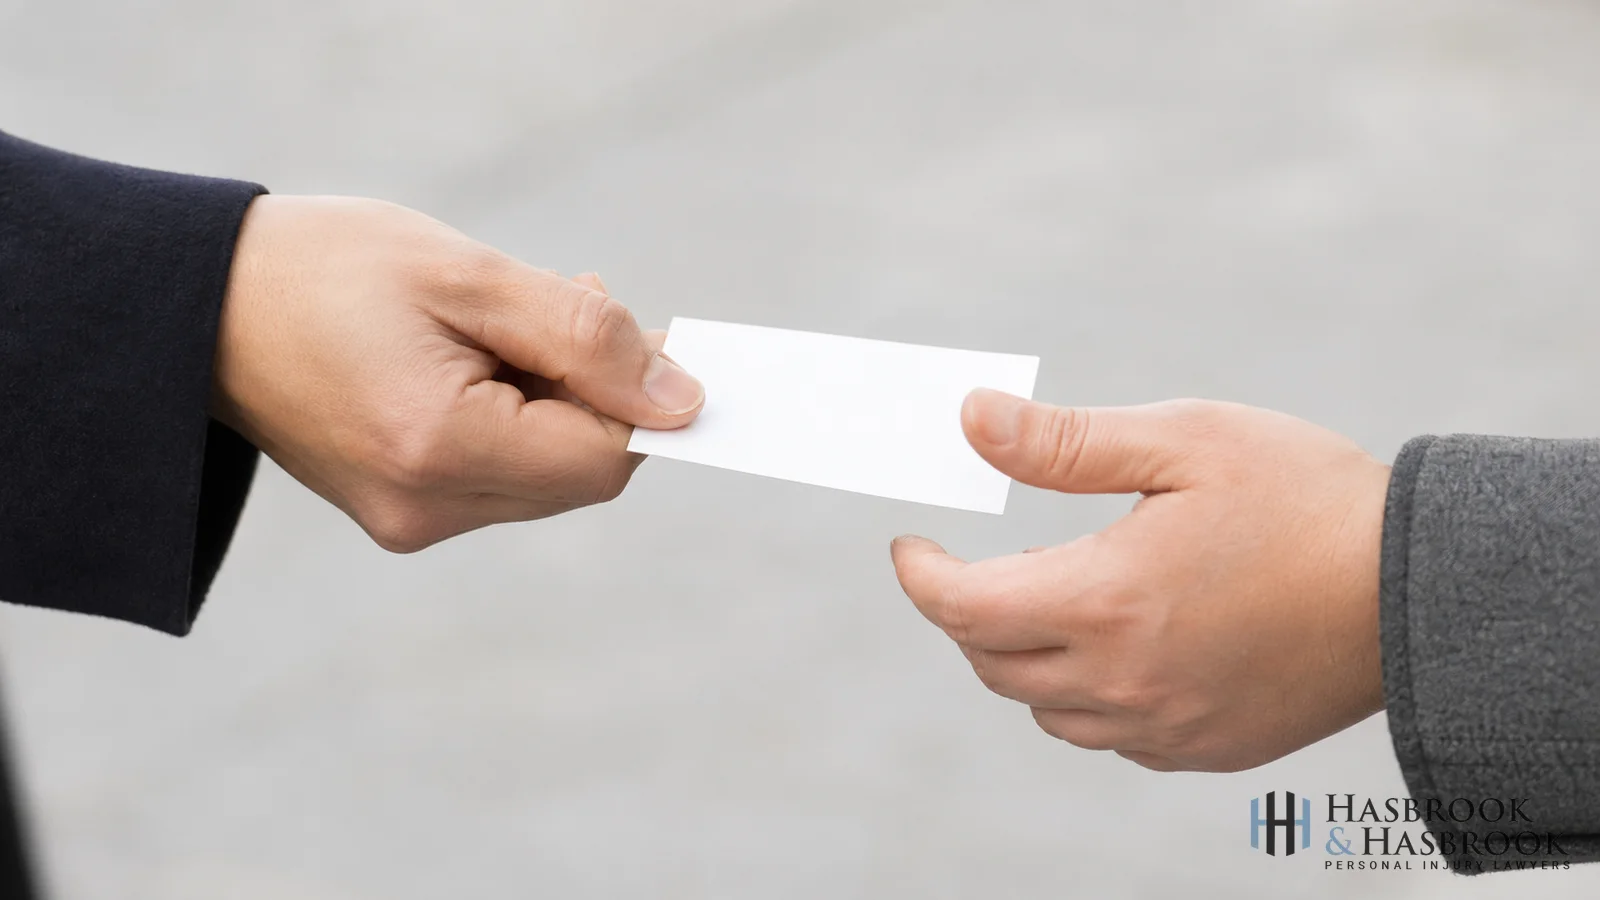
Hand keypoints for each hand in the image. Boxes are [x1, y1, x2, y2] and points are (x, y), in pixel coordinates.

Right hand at [212, 195, 703, 551]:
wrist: (199, 305)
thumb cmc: (325, 270)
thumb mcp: (467, 276)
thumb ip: (585, 337)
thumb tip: (683, 400)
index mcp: (438, 449)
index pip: (604, 457)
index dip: (641, 398)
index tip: (635, 332)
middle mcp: (426, 509)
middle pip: (582, 471)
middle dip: (594, 390)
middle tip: (560, 301)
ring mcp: (410, 522)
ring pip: (548, 476)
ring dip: (554, 400)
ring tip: (497, 326)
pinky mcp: (402, 515)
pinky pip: (504, 477)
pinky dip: (516, 420)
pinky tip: (474, 362)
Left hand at [891, 391, 1390, 771]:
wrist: (1424, 589)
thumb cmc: (1305, 497)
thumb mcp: (1183, 441)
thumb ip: (1064, 441)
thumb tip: (969, 420)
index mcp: (1106, 600)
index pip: (962, 608)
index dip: (920, 576)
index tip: (911, 547)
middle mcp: (1124, 680)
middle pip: (992, 663)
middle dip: (968, 611)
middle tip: (988, 561)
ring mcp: (1165, 724)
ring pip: (1044, 709)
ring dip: (1024, 656)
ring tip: (1058, 596)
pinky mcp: (1205, 748)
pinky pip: (1109, 734)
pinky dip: (1086, 695)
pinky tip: (1122, 645)